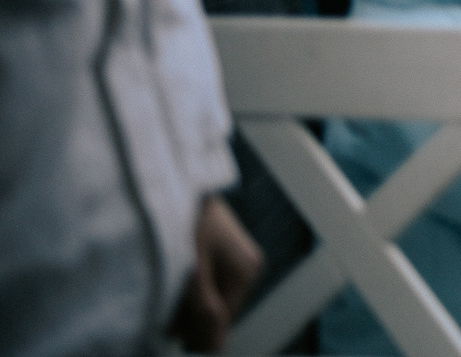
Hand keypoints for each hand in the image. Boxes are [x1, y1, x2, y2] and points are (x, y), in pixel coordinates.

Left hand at [167, 195, 259, 351]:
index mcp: (247, 272)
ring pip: (202, 297)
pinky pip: (198, 281)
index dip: (190, 328)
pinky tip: (165, 271)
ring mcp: (230, 258)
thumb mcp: (193, 270)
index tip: (162, 319)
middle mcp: (244, 266)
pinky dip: (178, 282)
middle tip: (157, 295)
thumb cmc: (186, 218)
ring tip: (158, 278)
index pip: (220, 323)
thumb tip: (214, 348)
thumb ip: (204, 311)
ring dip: (177, 296)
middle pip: (212, 310)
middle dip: (183, 310)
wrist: (177, 177)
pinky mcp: (214, 251)